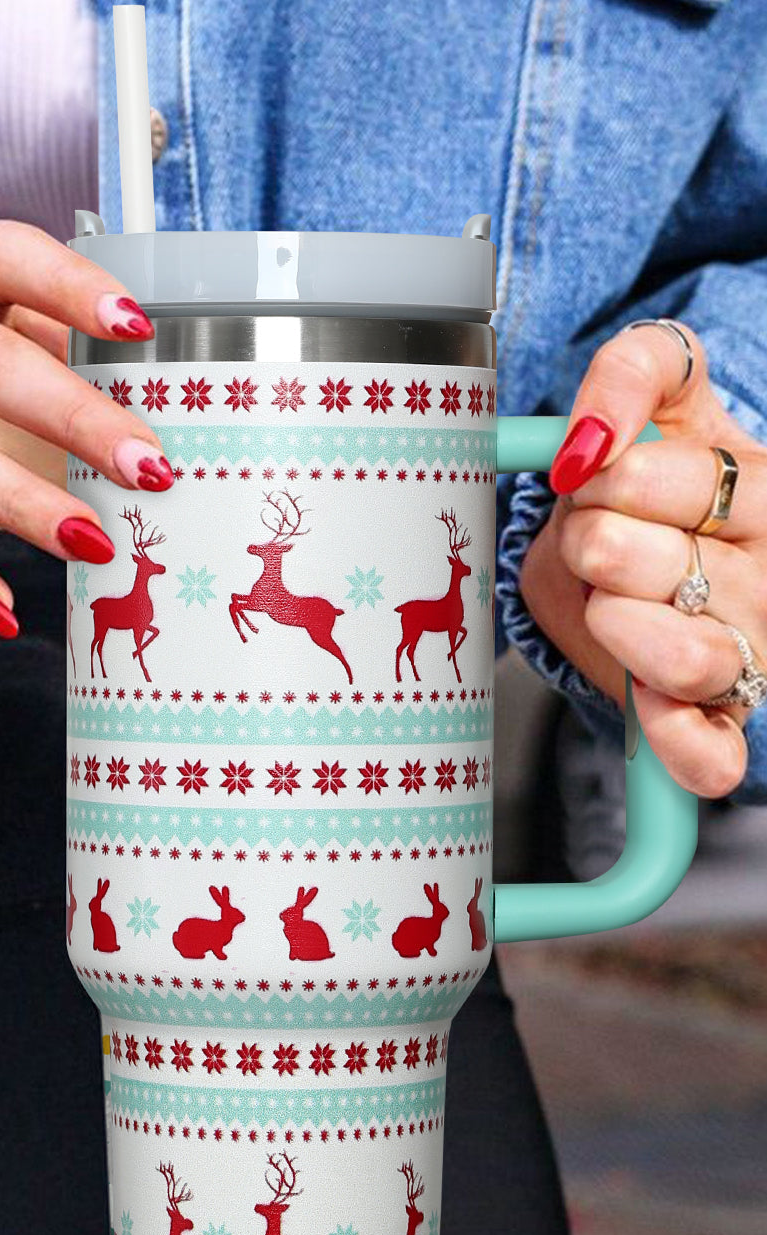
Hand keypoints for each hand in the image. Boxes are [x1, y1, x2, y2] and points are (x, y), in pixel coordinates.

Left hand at [519, 321, 766, 797]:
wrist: (636, 552)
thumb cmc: (655, 479)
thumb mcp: (659, 392)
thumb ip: (632, 373)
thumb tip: (590, 439)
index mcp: (766, 492)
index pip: (690, 480)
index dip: (611, 477)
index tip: (596, 476)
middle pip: (655, 566)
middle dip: (594, 546)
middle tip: (599, 544)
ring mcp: (754, 655)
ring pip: (687, 659)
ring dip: (613, 626)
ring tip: (610, 606)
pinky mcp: (725, 724)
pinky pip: (710, 756)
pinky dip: (670, 735)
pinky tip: (645, 699)